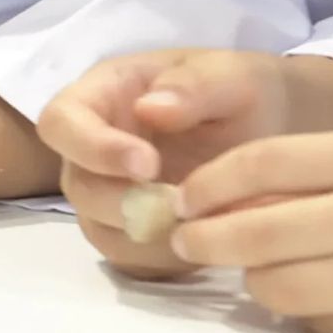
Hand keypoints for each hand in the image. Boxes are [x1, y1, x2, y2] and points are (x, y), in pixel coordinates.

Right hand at [38, 48, 302, 276]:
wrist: (271, 128)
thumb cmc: (241, 91)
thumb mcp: (229, 74)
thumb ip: (193, 85)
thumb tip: (149, 109)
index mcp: (102, 96)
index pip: (62, 122)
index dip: (92, 148)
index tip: (149, 164)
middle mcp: (93, 149)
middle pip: (77, 185)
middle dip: (121, 202)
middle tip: (179, 204)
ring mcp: (109, 193)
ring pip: (98, 228)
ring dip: (145, 235)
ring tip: (201, 223)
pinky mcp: (133, 231)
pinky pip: (131, 257)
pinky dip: (164, 258)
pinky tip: (204, 240)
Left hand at [171, 130, 332, 332]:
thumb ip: (332, 169)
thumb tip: (236, 196)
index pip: (258, 167)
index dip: (206, 187)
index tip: (183, 200)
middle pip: (254, 235)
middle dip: (204, 242)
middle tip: (187, 244)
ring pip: (282, 291)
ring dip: (256, 285)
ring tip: (260, 275)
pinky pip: (331, 329)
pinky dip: (309, 318)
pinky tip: (317, 303)